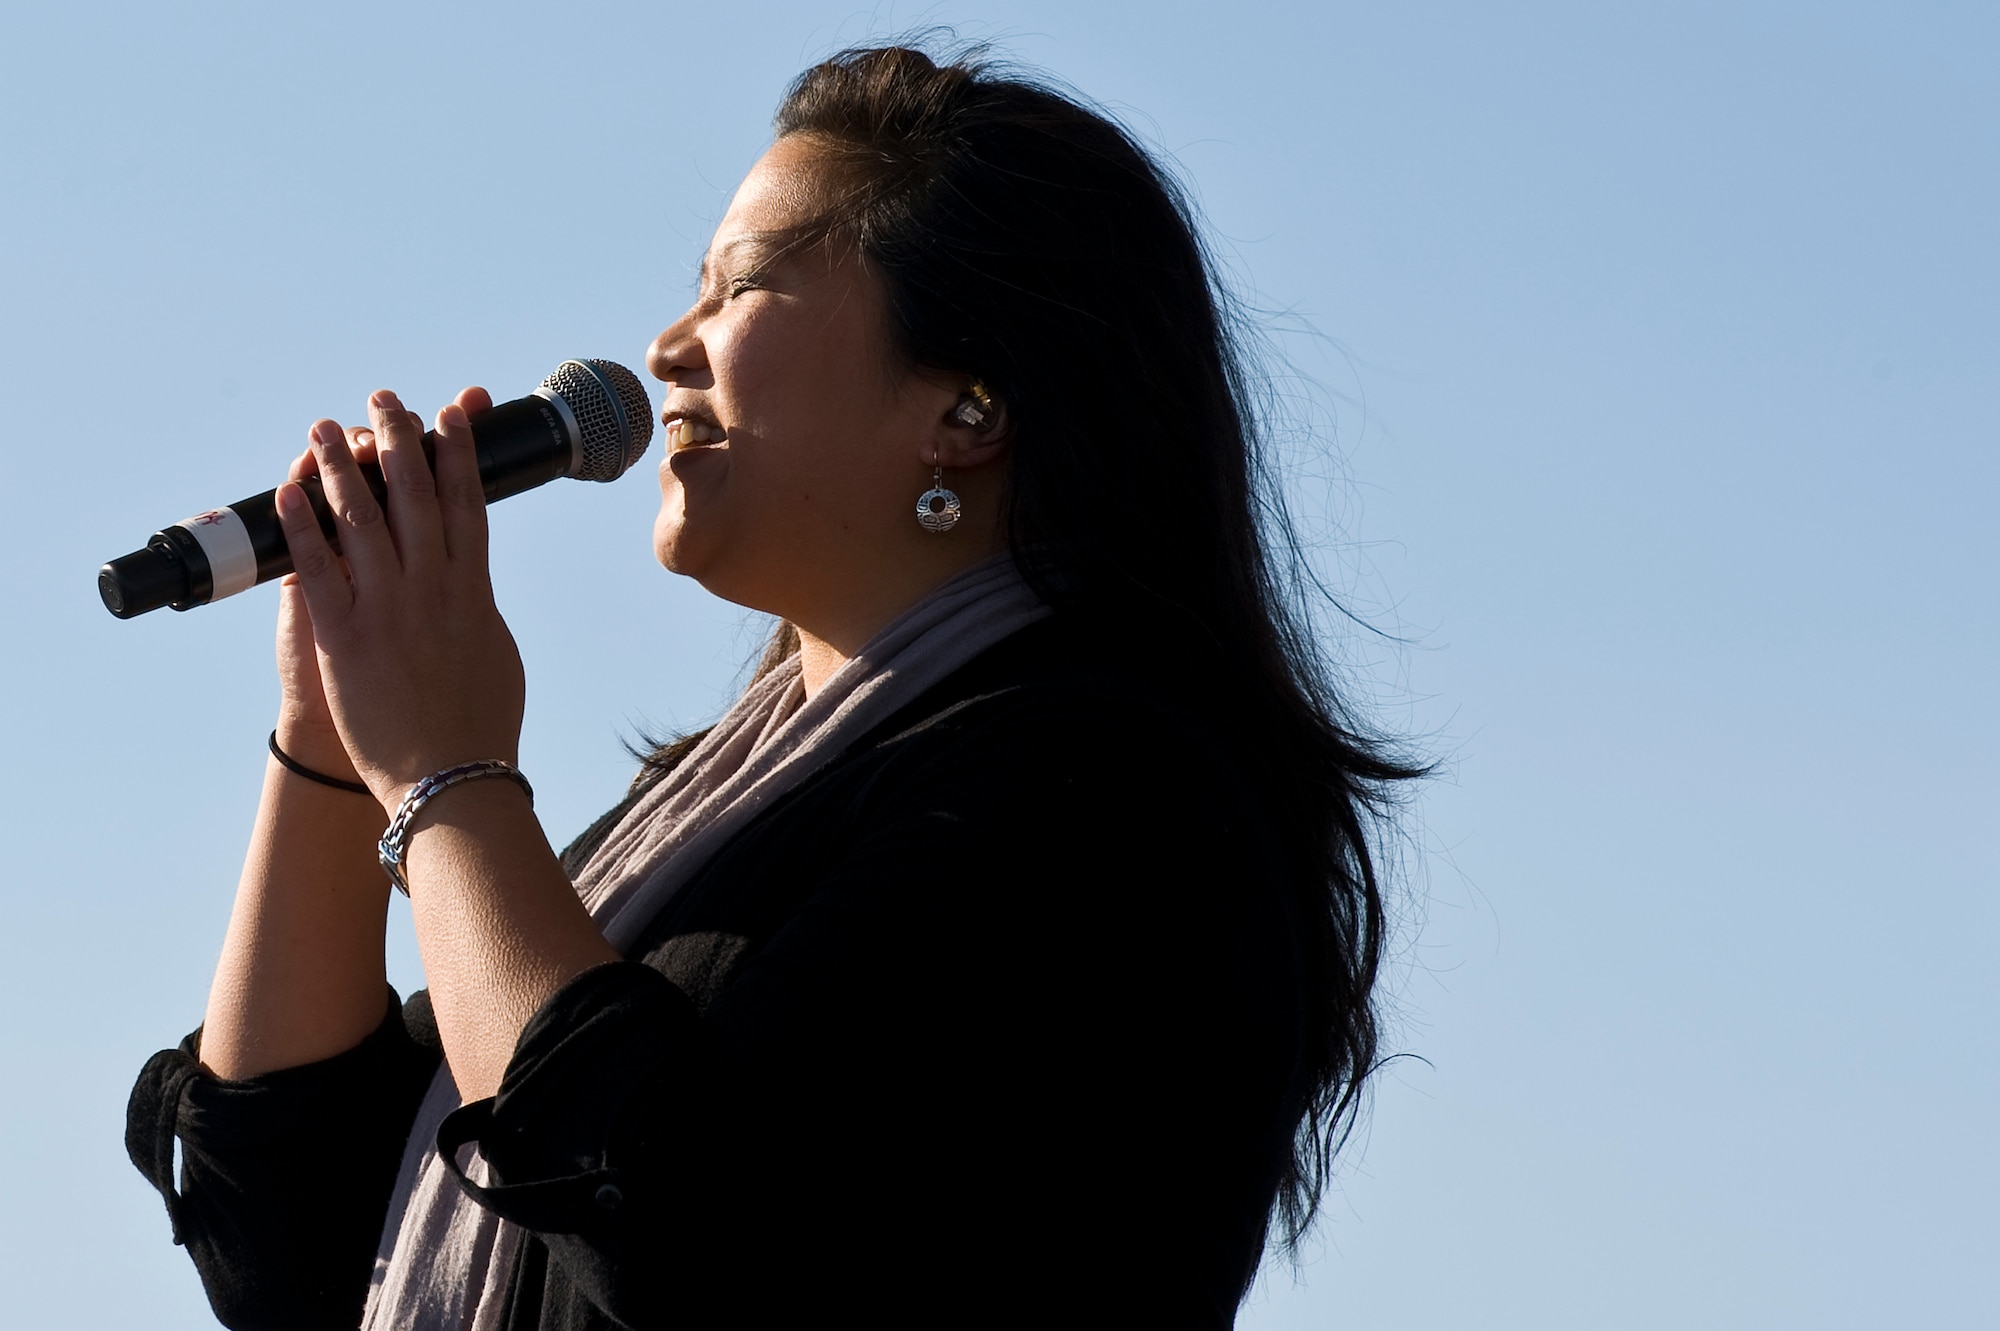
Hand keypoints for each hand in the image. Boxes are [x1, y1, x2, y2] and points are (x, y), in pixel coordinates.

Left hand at [274, 386, 524, 804]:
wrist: (451, 781)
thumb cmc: (480, 726)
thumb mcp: (494, 654)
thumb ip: (479, 610)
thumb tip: (472, 585)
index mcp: (474, 591)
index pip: (465, 503)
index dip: (456, 452)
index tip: (449, 413)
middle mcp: (432, 589)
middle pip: (413, 495)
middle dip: (398, 439)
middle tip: (382, 400)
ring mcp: (388, 610)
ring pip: (361, 520)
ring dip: (341, 466)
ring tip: (325, 427)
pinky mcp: (346, 637)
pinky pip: (319, 569)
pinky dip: (303, 526)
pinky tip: (290, 491)